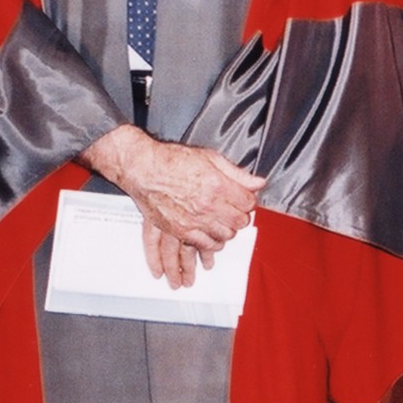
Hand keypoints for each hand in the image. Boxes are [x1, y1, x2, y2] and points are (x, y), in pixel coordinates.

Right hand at [83, 125, 264, 287]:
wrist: (144, 169)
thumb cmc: (172, 160)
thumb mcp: (210, 158)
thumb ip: (237, 173)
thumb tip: (258, 182)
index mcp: (217, 185)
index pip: (248, 202)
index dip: (249, 201)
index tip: (245, 200)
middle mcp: (208, 204)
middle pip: (239, 221)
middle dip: (241, 217)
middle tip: (236, 212)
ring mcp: (194, 219)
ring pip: (225, 235)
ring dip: (228, 231)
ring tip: (224, 224)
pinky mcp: (181, 230)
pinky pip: (205, 244)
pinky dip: (212, 243)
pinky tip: (212, 238)